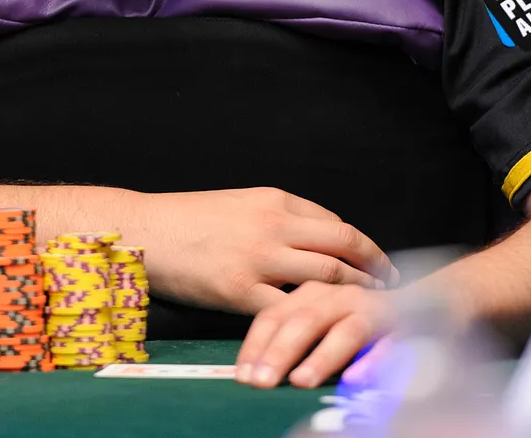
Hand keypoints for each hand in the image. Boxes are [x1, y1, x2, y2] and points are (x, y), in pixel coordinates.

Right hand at [134, 187, 395, 312]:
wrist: (141, 232)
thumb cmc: (183, 220)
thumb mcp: (235, 203)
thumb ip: (271, 217)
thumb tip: (305, 236)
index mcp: (273, 200)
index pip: (333, 221)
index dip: (359, 244)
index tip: (373, 260)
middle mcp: (273, 225)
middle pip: (342, 244)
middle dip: (372, 266)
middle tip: (389, 284)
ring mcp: (259, 259)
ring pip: (327, 275)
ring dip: (354, 293)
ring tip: (368, 307)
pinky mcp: (241, 291)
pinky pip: (290, 308)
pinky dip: (312, 320)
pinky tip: (323, 330)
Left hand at [236, 281, 392, 388]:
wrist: (416, 301)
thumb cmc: (354, 317)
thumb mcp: (318, 320)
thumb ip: (292, 338)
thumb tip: (253, 372)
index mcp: (310, 295)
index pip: (275, 316)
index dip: (256, 345)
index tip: (242, 375)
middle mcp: (337, 297)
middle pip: (304, 321)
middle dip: (281, 353)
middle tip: (262, 382)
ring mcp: (369, 310)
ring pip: (345, 332)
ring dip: (322, 357)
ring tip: (301, 381)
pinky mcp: (400, 325)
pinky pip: (387, 345)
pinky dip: (372, 362)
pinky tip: (356, 379)